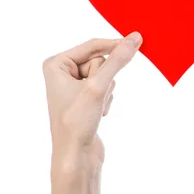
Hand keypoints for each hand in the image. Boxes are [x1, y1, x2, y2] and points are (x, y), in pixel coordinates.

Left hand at [43, 32, 141, 167]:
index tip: (137, 40)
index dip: (114, 45)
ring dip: (107, 90)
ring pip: (106, 75)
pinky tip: (97, 113)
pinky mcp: (85, 98)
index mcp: (56, 64)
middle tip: (94, 95)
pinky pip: (107, 87)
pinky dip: (107, 99)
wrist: (75, 156)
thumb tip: (134, 38)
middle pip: (100, 61)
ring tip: (95, 107)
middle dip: (104, 77)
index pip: (93, 45)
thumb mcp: (98, 86)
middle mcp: (63, 72)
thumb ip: (117, 60)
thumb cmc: (77, 121)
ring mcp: (74, 86)